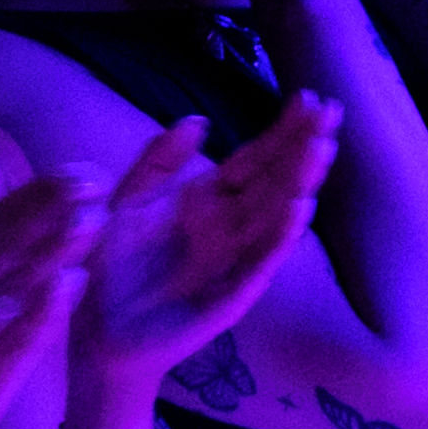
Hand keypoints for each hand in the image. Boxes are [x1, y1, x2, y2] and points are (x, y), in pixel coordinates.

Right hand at [0, 159, 103, 428]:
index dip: (35, 193)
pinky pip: (16, 337)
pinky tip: (76, 281)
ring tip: (94, 219)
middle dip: (49, 210)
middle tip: (96, 183)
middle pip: (0, 245)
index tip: (79, 171)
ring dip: (55, 249)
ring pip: (11, 285)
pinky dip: (46, 308)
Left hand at [80, 96, 335, 386]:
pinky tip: (300, 208)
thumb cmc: (110, 269)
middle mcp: (230, 228)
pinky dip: (281, 236)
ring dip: (301, 183)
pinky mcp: (231, 295)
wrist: (96, 331)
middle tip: (331, 111)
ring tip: (322, 148)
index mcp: (207, 201)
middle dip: (304, 147)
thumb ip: (159, 162)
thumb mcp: (127, 202)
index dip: (282, 131)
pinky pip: (260, 262)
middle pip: (275, 180)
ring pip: (277, 216)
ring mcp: (235, 261)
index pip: (255, 160)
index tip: (308, 97)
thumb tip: (198, 120)